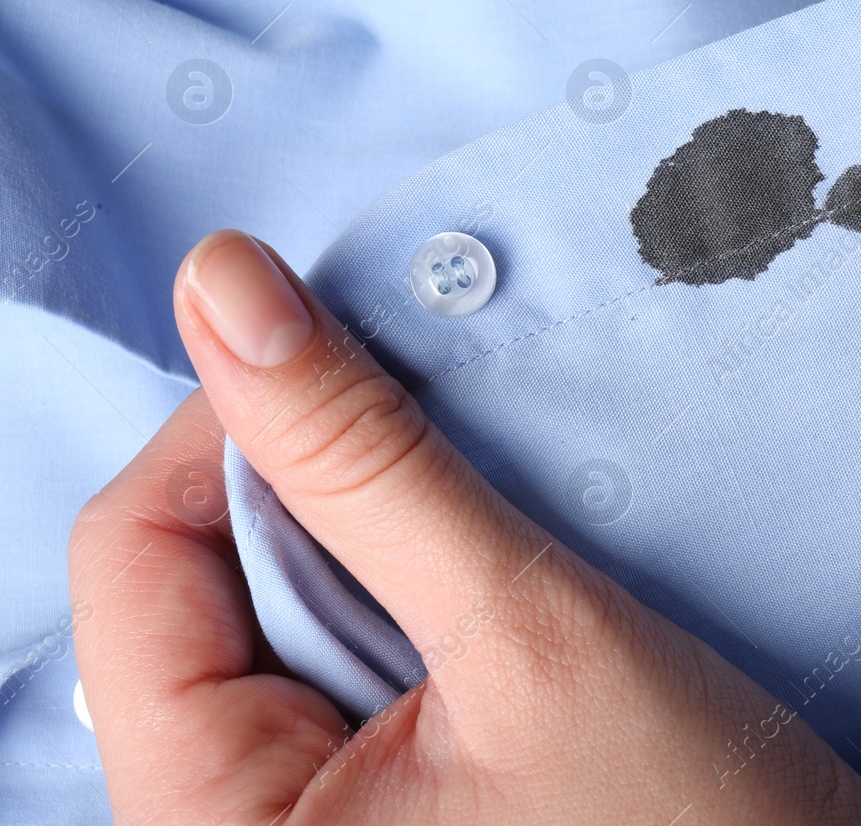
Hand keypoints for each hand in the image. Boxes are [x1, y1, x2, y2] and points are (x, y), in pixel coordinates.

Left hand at [68, 230, 860, 825]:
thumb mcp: (527, 634)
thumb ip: (365, 463)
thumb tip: (227, 286)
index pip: (135, 552)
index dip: (238, 420)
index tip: (349, 356)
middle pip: (197, 577)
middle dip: (326, 490)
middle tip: (454, 461)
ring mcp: (302, 820)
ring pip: (278, 606)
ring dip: (383, 541)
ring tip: (499, 562)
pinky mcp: (371, 804)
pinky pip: (342, 656)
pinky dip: (415, 593)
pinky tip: (500, 601)